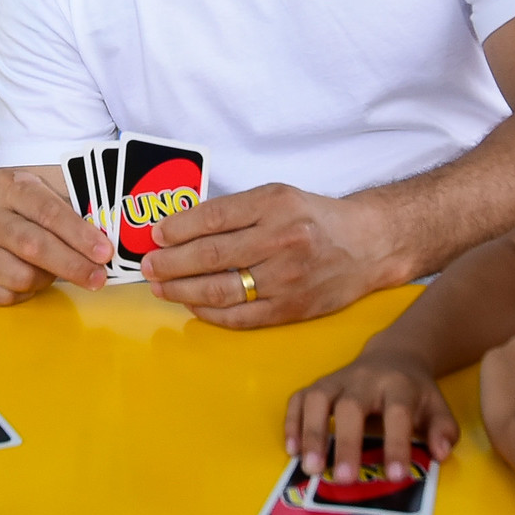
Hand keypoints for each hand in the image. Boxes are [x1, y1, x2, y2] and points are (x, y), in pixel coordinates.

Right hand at [0, 168, 112, 302]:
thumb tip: (106, 247)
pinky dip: (25, 294)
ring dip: (46, 280)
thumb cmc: (29, 209)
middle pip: (33, 246)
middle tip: (98, 278)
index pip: (48, 211)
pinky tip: (30, 279)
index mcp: (8, 186)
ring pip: (19, 276)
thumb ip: (74, 216)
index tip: (105, 253)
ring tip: (54, 271)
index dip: (79, 235)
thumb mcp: (48, 196)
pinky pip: (4, 295)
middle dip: (72, 265)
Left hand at [139, 182, 389, 327]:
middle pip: (211, 255)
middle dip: (170, 263)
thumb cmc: (315, 219)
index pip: (213, 217)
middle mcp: (282, 239)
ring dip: (182, 291)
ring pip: (222, 289)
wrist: (368, 245)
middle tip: (147, 266)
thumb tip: (181, 229)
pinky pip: (242, 316)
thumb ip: (237, 212)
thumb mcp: (279, 197)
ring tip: (160, 288)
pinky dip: (211, 314)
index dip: (177, 229)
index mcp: (275, 204)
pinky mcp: (292, 308)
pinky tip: (194, 306)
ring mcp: (287, 277)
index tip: (155, 236)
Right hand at [286, 345, 459, 484]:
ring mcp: (337, 379)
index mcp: (399, 385)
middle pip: (351, 405)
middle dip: (346, 443)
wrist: (394, 356)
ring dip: (312, 433)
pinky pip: (299, 398)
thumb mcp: (438, 407)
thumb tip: (439, 454)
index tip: (394, 477)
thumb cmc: (415, 392)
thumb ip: (443, 431)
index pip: (398, 413)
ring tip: (311, 468)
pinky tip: (294, 450)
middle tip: (343, 479)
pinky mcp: (318, 384)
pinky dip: (293, 423)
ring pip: (318, 399)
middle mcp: (365, 378)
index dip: (396, 444)